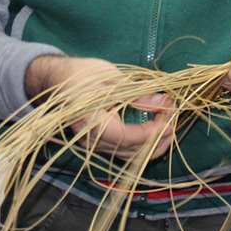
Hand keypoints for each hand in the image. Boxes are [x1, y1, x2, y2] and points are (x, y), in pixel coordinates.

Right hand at [25, 55, 175, 160]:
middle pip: (131, 152)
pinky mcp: (99, 144)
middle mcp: (91, 141)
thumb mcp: (112, 78)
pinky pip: (124, 152)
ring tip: (168, 121)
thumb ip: (137, 94)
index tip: (170, 118)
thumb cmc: (81, 74)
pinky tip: (155, 130)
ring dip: (153, 143)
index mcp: (90, 123)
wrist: (57, 79)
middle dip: (157, 137)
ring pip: (129, 156)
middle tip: (173, 116)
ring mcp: (94, 145)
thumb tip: (163, 102)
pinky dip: (143, 144)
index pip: (126, 138)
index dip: (151, 132)